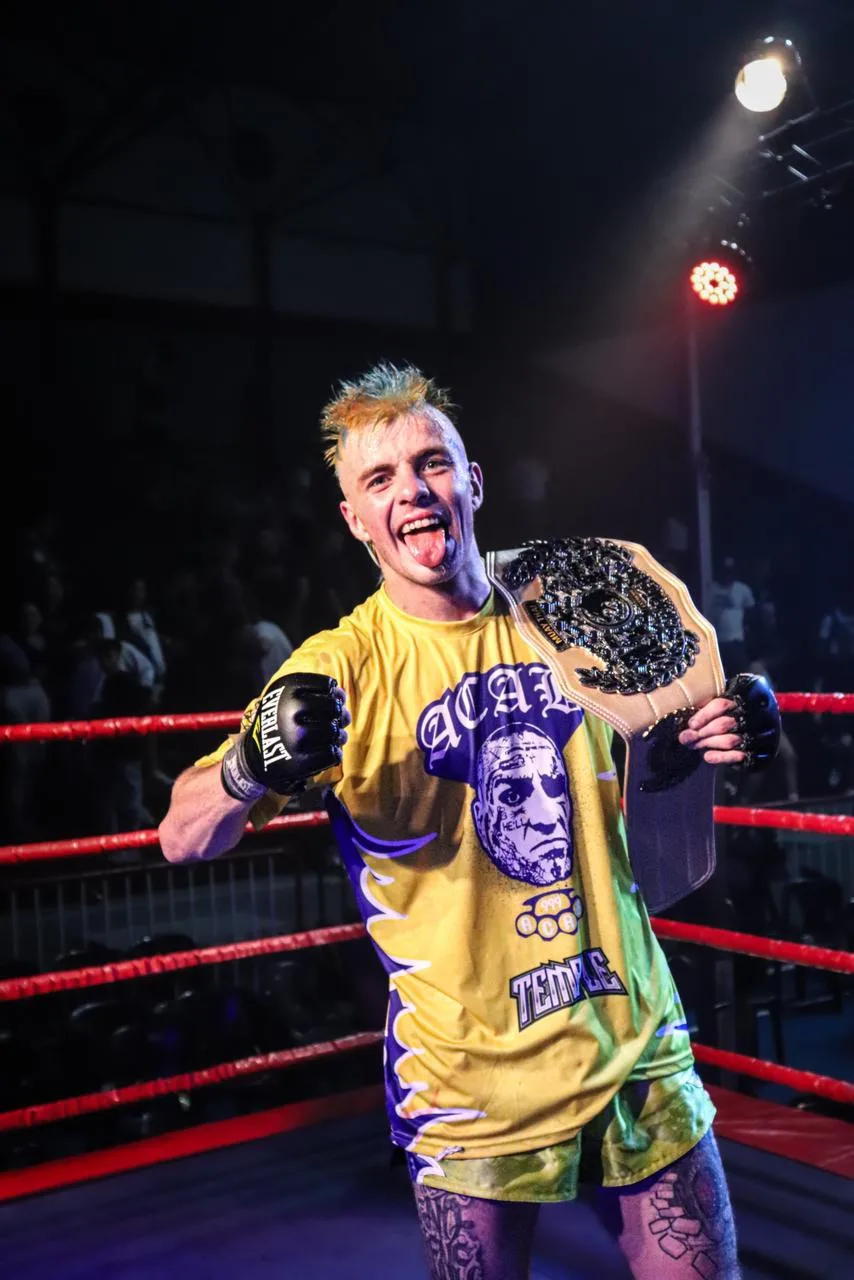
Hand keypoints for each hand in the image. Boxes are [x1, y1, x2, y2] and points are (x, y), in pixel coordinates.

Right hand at [221, 673, 349, 801]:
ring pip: (334, 730)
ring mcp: (295, 736)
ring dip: (340, 734)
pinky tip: (330, 752)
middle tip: (337, 720)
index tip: (330, 700)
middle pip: (333, 707)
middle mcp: (290, 711)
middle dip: (340, 714)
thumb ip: (316, 693)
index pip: (325, 685)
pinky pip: (332, 754)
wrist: (255, 757)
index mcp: (286, 690)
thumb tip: (342, 694)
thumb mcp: (286, 698)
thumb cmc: (279, 723)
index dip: (333, 693)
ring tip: (335, 737)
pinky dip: (335, 753)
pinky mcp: (299, 761)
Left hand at [677, 696, 744, 766]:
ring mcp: (746, 737)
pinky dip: (719, 757)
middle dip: (704, 732)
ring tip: (697, 745)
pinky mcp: (747, 753)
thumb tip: (685, 736)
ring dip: (709, 743)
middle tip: (692, 738)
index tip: (692, 725)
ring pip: (728, 740)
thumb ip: (694, 723)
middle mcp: (741, 719)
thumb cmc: (708, 727)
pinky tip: (706, 756)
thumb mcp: (702, 718)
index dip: (704, 715)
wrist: (725, 744)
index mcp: (731, 705)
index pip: (720, 705)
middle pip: (722, 724)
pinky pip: (735, 756)